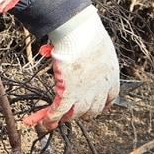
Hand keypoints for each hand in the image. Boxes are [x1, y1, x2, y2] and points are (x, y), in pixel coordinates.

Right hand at [22, 6, 119, 131]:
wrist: (80, 32)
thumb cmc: (87, 34)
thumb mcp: (96, 46)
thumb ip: (86, 55)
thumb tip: (63, 53)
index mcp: (111, 74)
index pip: (110, 97)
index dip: (102, 104)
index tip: (98, 107)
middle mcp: (101, 86)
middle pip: (93, 109)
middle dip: (81, 112)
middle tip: (69, 112)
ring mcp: (85, 91)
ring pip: (76, 114)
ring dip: (64, 117)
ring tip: (53, 118)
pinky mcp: (69, 93)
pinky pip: (59, 111)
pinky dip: (50, 118)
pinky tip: (43, 122)